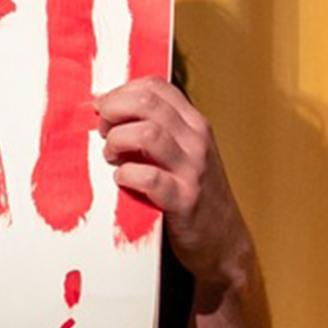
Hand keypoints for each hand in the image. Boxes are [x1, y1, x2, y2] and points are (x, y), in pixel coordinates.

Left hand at [96, 78, 253, 286]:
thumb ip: (157, 129)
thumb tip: (106, 105)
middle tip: (104, 131)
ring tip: (112, 157)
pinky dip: (127, 175)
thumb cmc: (194, 195)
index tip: (105, 109)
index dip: (121, 92)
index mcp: (194, 123)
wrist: (223, 241)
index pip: (155, 86)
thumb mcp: (184, 153)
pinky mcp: (184, 200)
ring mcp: (192, 169)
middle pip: (147, 102)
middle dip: (114, 111)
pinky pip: (148, 177)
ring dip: (118, 141)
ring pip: (146, 133)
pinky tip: (123, 180)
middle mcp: (196, 140)